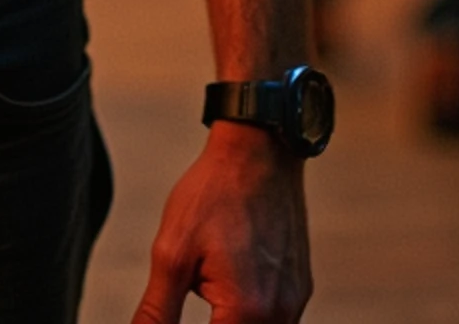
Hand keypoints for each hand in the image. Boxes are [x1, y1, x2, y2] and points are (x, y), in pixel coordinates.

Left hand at [132, 125, 310, 323]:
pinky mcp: (301, 287)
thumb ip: (157, 311)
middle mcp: (281, 316)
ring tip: (208, 282)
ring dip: (230, 321)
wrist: (259, 150)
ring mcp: (295, 302)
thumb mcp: (173, 252)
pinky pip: (277, 320)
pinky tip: (229, 286)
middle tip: (193, 287)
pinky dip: (250, 316)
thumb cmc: (213, 194)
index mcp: (248, 312)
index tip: (170, 310)